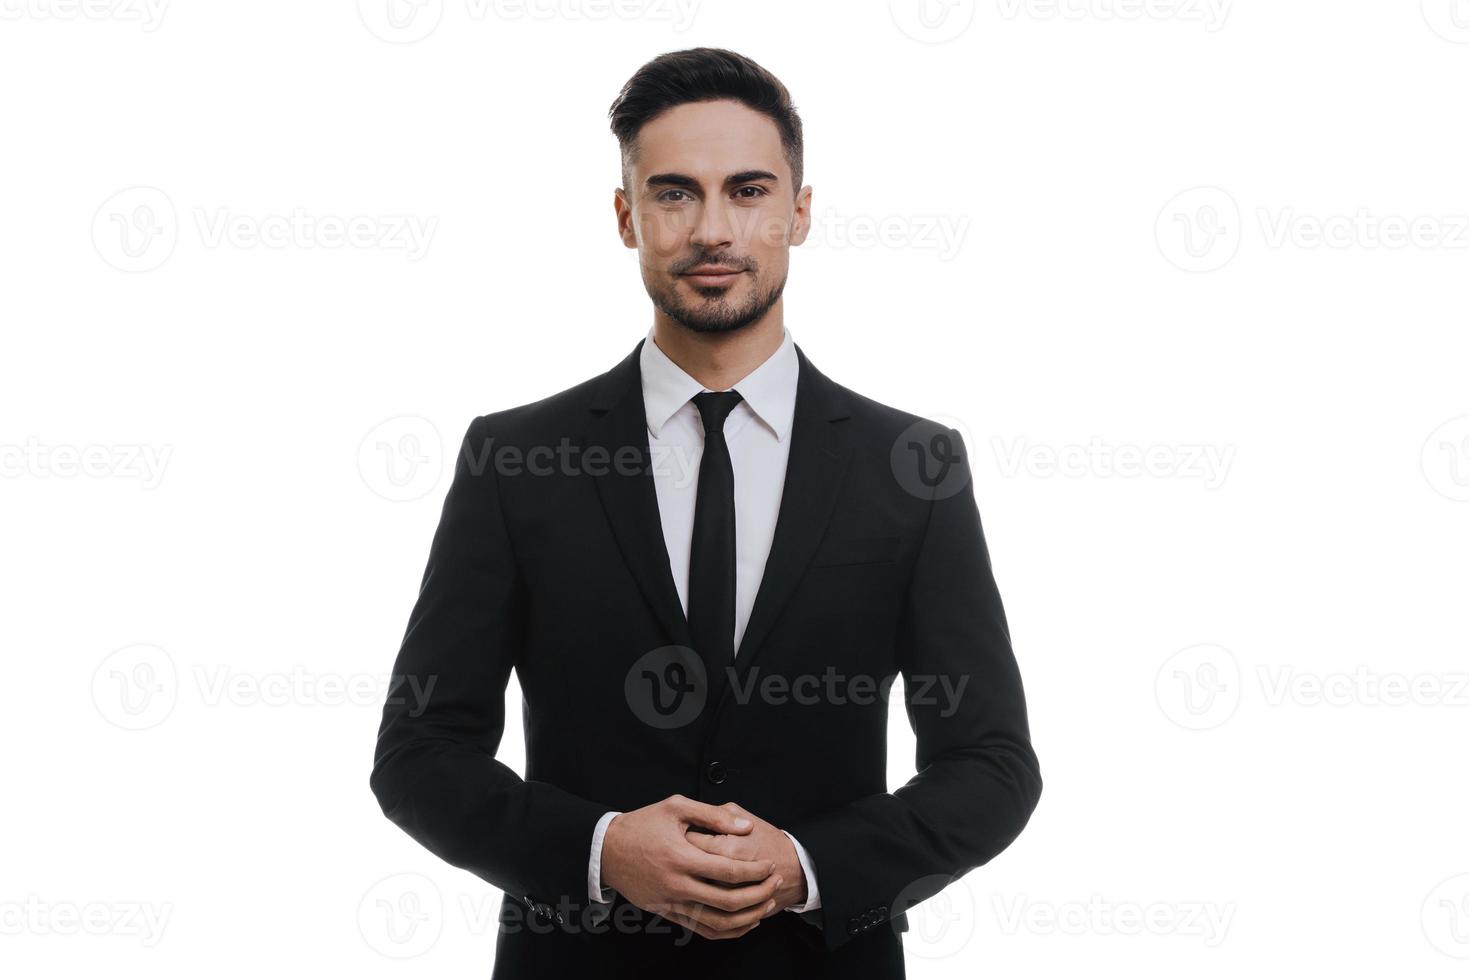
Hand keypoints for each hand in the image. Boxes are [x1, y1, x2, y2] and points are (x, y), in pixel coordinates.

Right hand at [601, 794, 783, 939]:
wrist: (607, 850)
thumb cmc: (643, 824)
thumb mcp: (676, 807)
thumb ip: (713, 815)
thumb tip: (745, 826)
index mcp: (682, 857)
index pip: (730, 871)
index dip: (756, 871)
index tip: (770, 865)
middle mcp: (677, 885)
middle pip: (728, 902)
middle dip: (758, 894)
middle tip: (775, 884)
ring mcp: (671, 903)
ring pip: (717, 923)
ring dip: (746, 918)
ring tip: (764, 905)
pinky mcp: (666, 913)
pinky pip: (701, 930)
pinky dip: (725, 931)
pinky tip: (742, 922)